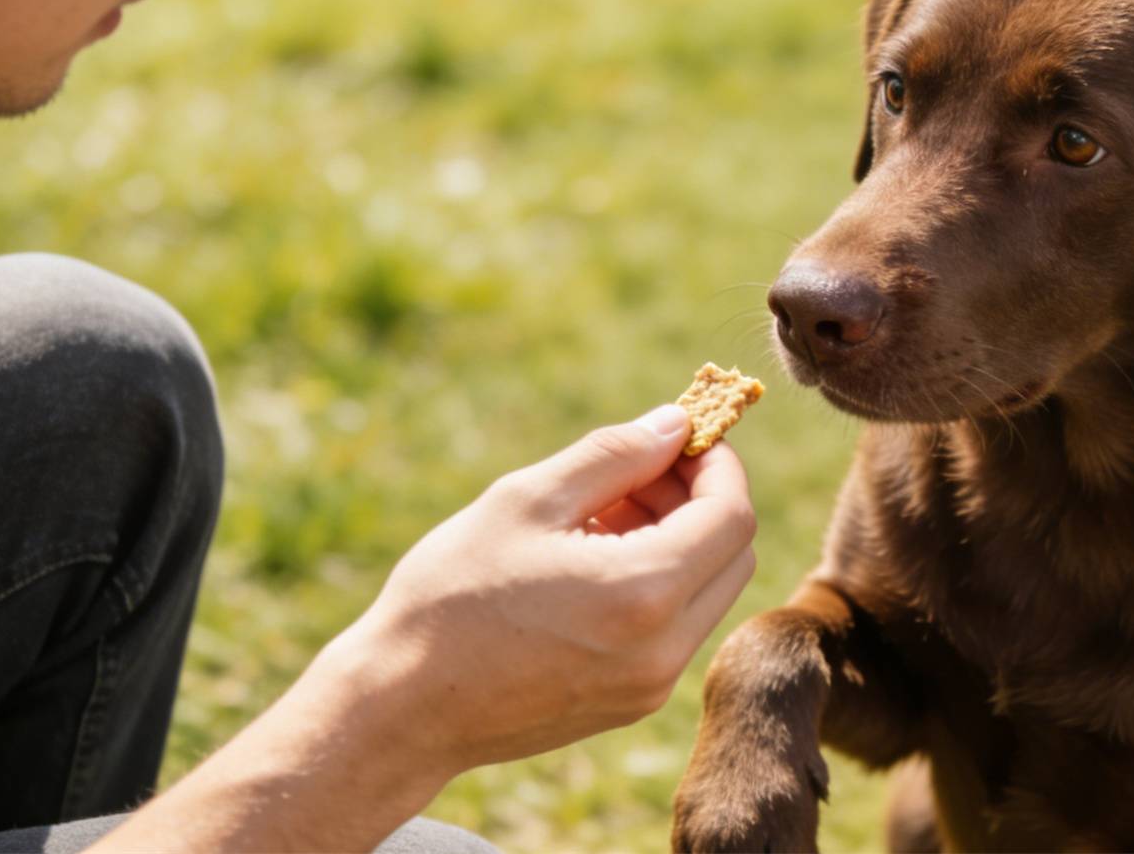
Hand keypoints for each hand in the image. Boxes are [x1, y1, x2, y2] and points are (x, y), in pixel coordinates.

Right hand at [322, 403, 756, 773]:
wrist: (400, 710)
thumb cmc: (450, 596)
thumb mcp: (527, 501)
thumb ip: (613, 455)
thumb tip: (675, 424)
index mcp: (644, 592)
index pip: (732, 515)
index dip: (715, 465)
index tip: (678, 438)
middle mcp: (664, 650)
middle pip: (733, 556)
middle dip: (699, 500)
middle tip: (633, 473)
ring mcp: (649, 687)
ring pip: (706, 593)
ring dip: (676, 542)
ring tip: (595, 516)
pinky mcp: (629, 706)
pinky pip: (674, 630)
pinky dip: (655, 584)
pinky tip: (587, 563)